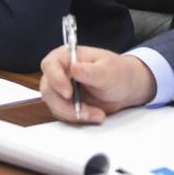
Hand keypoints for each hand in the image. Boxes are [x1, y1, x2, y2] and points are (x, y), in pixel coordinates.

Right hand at [39, 45, 156, 123]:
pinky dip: (77, 118)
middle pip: (48, 88)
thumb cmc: (118, 73)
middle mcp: (61, 71)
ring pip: (53, 104)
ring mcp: (61, 88)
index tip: (68, 93)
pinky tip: (94, 114)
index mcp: (68, 56)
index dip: (55, 79)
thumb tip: (74, 68)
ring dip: (73, 113)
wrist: (125, 89)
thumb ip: (91, 71)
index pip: (50, 65)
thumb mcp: (108, 70)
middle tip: (85, 111)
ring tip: (97, 114)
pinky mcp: (65, 103)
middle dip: (65, 104)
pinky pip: (62, 114)